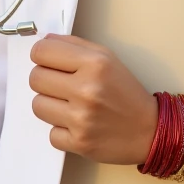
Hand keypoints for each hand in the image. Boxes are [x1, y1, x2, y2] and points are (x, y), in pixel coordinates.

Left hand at [29, 34, 157, 163]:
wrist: (148, 129)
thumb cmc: (126, 91)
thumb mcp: (107, 57)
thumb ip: (75, 45)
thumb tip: (45, 41)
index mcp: (94, 63)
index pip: (42, 51)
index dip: (40, 54)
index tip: (45, 59)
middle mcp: (86, 89)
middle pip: (35, 78)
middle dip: (44, 78)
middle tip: (59, 83)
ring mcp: (81, 118)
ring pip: (37, 105)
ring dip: (50, 104)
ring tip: (68, 104)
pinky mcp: (78, 142)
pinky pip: (50, 133)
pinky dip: (61, 129)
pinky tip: (76, 124)